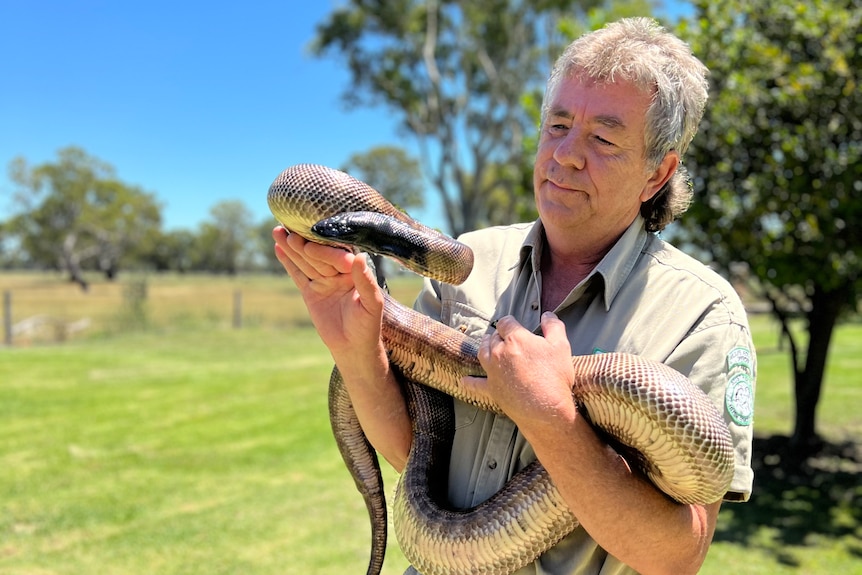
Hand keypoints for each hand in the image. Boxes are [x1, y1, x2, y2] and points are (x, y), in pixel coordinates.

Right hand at [272, 226, 384, 360]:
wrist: (353, 347)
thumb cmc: (368, 326)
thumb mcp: (372, 305)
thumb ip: (366, 281)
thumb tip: (359, 256)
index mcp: (355, 272)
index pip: (337, 257)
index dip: (323, 252)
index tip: (308, 247)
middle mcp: (339, 272)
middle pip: (318, 256)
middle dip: (302, 244)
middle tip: (287, 231)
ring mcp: (324, 281)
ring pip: (305, 262)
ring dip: (291, 248)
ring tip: (277, 231)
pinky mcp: (311, 292)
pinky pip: (298, 275)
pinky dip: (288, 263)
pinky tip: (278, 248)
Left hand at [462, 312, 576, 427]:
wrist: (545, 409)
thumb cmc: (554, 377)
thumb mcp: (561, 347)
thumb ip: (553, 327)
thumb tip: (547, 315)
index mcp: (515, 339)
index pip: (506, 323)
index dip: (509, 322)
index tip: (512, 323)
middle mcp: (499, 352)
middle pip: (494, 337)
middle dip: (499, 335)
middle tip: (503, 336)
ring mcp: (493, 371)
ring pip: (482, 352)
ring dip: (484, 346)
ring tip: (487, 344)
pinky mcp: (491, 388)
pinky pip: (476, 383)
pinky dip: (470, 381)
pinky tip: (464, 380)